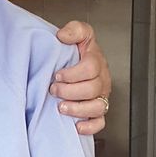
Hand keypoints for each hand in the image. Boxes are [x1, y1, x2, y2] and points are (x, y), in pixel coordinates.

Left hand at [52, 20, 111, 134]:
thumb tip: (63, 36)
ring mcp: (100, 96)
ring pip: (98, 107)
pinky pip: (100, 122)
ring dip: (78, 109)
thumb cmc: (75, 50)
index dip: (73, 73)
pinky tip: (76, 125)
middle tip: (54, 89)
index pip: (91, 68)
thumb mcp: (77, 32)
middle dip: (70, 91)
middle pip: (93, 89)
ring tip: (61, 107)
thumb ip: (74, 30)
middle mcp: (101, 79)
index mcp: (96, 61)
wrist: (73, 62)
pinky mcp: (96, 110)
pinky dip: (90, 126)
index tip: (57, 74)